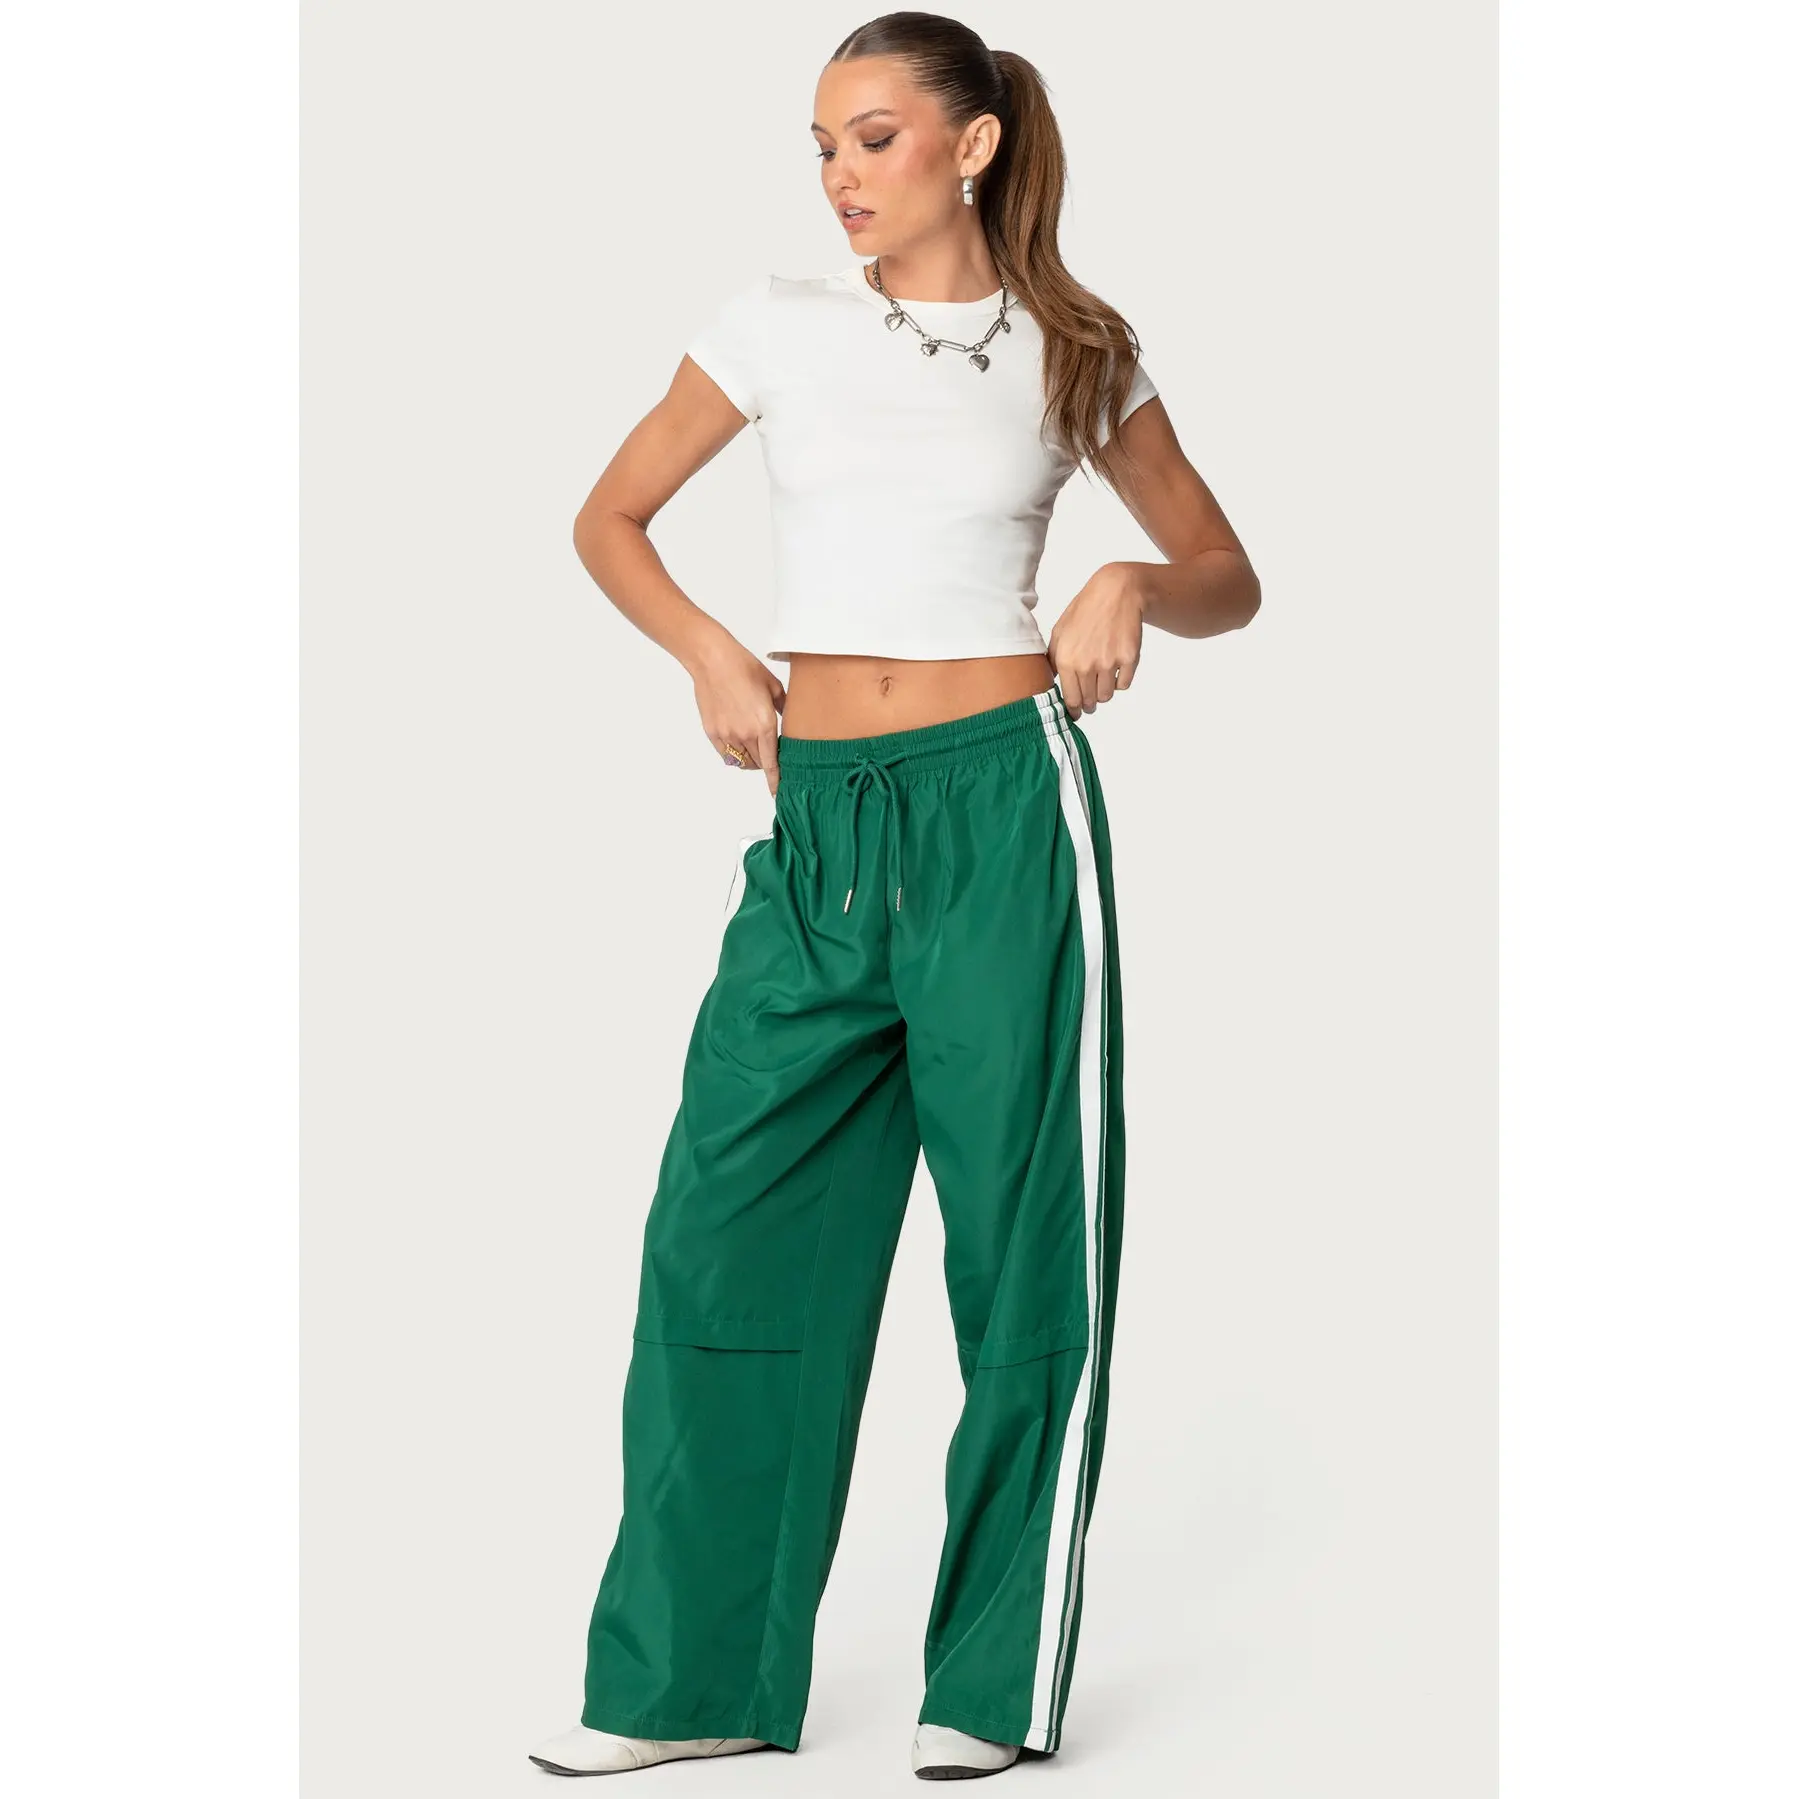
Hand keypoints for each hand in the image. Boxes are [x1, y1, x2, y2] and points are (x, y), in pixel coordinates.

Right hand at [690, 636, 785, 794]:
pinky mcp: (713, 733)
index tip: (778, 792)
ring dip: (751, 760)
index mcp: (765, 724)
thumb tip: (790, 720)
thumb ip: (784, 708)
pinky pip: (726, 755)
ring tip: (754, 747)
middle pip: (760, 763)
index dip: (776, 780)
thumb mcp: (773, 686)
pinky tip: (738, 743)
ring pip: (742, 761)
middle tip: (770, 754)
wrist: (712, 660)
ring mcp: (727, 735)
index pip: (773, 763)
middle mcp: (746, 734)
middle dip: (767, 763)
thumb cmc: (744, 667)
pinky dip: (734, 755)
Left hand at [1046, 563, 1144, 717]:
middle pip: (1089, 702)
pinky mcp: (1129, 659)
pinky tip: (1115, 666)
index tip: (1076, 712)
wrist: (1116, 592)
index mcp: (1067, 660)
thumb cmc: (1085, 610)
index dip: (1074, 709)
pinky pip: (1123, 684)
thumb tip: (1051, 682)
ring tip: (1102, 678)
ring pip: (1107, 696)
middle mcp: (1087, 665)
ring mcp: (1109, 663)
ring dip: (1104, 692)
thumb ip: (1053, 659)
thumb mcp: (1060, 631)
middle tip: (1090, 697)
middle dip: (1089, 703)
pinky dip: (1120, 680)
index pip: (1070, 700)